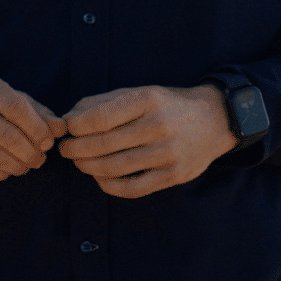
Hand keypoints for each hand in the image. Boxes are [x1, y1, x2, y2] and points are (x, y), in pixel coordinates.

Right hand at [0, 70, 66, 180]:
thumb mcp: (8, 99)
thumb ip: (37, 113)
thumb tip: (60, 129)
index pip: (15, 106)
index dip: (37, 128)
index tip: (48, 142)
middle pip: (5, 134)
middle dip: (29, 151)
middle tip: (39, 160)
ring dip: (16, 166)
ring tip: (26, 166)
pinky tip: (7, 171)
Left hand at [57, 84, 236, 198]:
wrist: (215, 120)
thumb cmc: (169, 105)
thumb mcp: (141, 92)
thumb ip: (104, 102)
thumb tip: (69, 116)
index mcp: (148, 100)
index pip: (101, 117)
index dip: (76, 126)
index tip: (67, 128)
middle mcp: (158, 126)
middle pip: (104, 144)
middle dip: (76, 148)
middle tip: (65, 149)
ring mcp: (167, 153)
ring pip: (114, 167)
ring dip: (88, 166)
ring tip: (79, 162)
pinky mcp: (173, 175)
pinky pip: (132, 188)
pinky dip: (109, 185)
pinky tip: (99, 177)